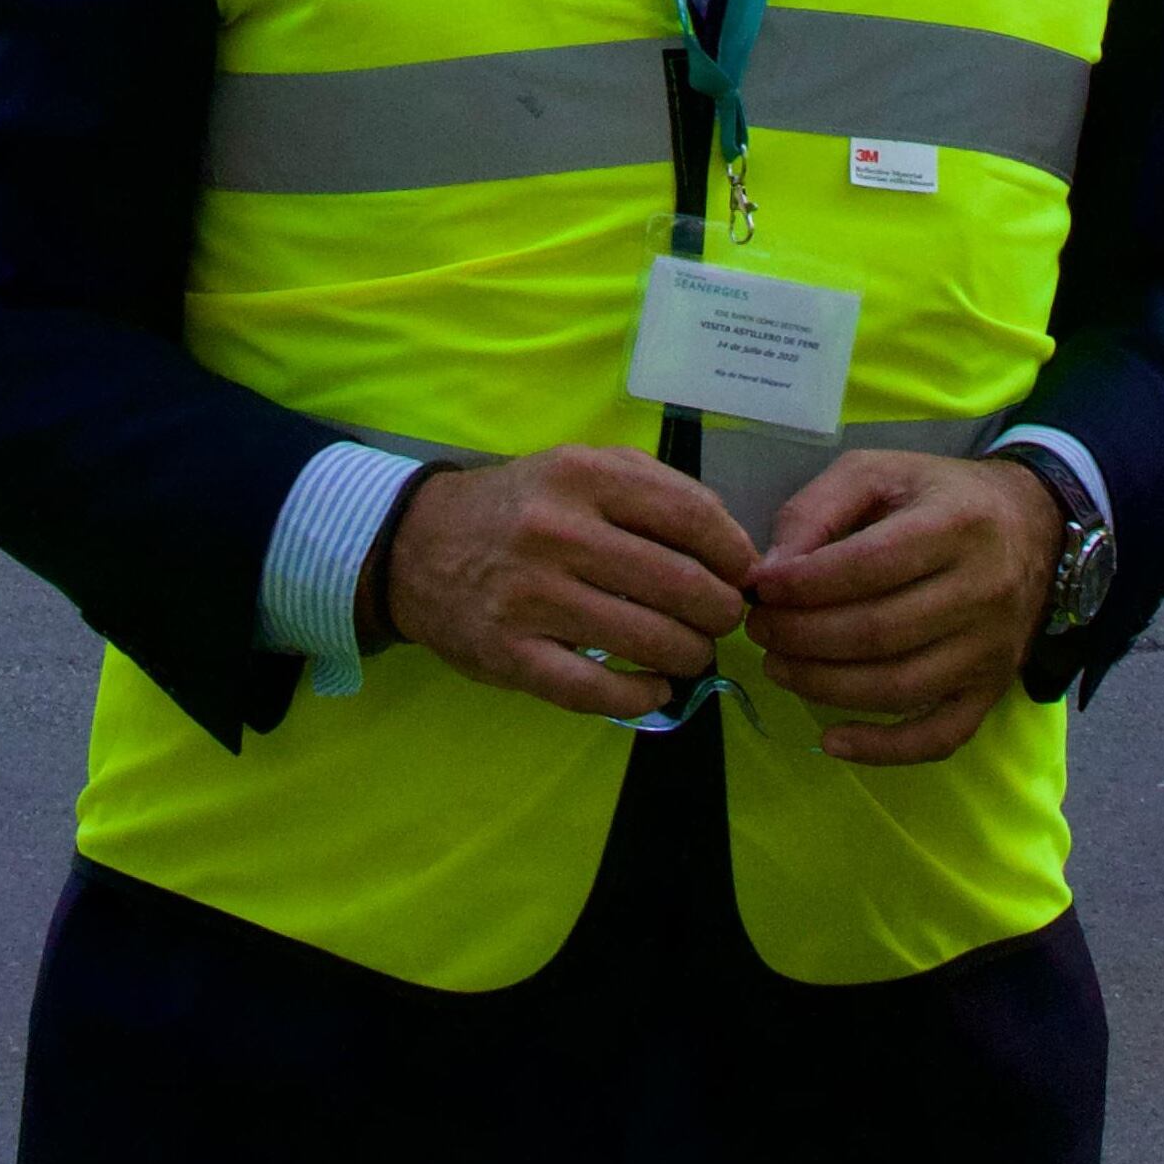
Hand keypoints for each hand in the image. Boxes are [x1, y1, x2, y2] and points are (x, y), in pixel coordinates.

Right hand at [379, 446, 758, 717]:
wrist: (419, 546)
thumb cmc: (522, 506)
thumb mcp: (580, 467)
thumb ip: (655, 488)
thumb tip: (731, 542)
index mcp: (582, 476)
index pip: (691, 517)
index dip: (734, 554)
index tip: (745, 575)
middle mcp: (558, 532)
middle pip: (680, 586)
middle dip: (720, 612)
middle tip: (721, 620)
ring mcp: (532, 598)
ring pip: (649, 641)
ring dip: (690, 655)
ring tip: (691, 652)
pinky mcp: (511, 656)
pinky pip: (598, 692)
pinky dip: (643, 696)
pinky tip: (656, 688)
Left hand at [739, 450, 1058, 763]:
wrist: (1034, 528)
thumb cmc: (941, 497)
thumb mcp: (879, 472)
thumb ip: (819, 508)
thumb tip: (770, 571)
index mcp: (955, 525)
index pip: (870, 566)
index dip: (806, 584)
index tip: (761, 588)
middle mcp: (982, 591)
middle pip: (879, 632)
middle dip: (803, 636)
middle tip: (760, 629)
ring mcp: (990, 650)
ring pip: (900, 687)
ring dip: (824, 686)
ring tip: (778, 666)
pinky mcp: (991, 692)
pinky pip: (939, 737)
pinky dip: (883, 749)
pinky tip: (831, 740)